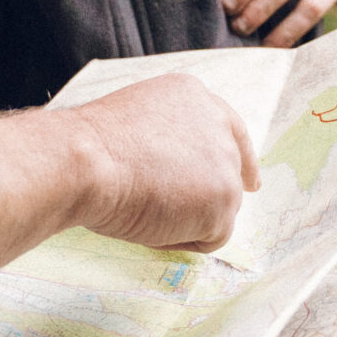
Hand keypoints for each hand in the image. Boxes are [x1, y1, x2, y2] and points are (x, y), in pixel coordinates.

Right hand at [68, 75, 259, 252]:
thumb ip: (167, 137)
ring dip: (186, 218)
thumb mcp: (136, 122)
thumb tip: (176, 171)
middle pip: (227, 174)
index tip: (250, 182)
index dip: (240, 158)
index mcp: (193, 97)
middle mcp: (218, 125)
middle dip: (207, 197)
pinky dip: (181, 239)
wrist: (86, 161)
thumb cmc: (91, 147)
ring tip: (143, 206)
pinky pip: (209, 237)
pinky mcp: (223, 199)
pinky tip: (152, 222)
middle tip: (173, 211)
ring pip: (218, 209)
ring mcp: (225, 163)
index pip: (230, 129)